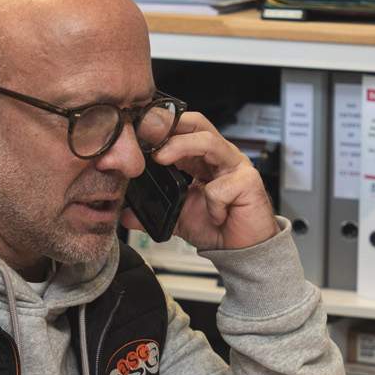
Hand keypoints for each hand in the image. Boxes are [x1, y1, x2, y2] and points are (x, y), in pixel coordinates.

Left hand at [128, 111, 278, 251]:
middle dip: (169, 126)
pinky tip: (216, 217)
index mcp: (201, 158)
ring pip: (208, 142)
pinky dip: (212, 204)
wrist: (242, 250)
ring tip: (161, 159)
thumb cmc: (216, 226)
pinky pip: (221, 187)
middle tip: (145, 136)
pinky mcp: (249, 182)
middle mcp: (219, 156)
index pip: (183, 129)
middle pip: (197, 124)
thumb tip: (126, 215)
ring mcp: (235, 166)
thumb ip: (153, 212)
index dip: (160, 128)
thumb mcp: (177, 217)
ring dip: (181, 146)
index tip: (135, 134)